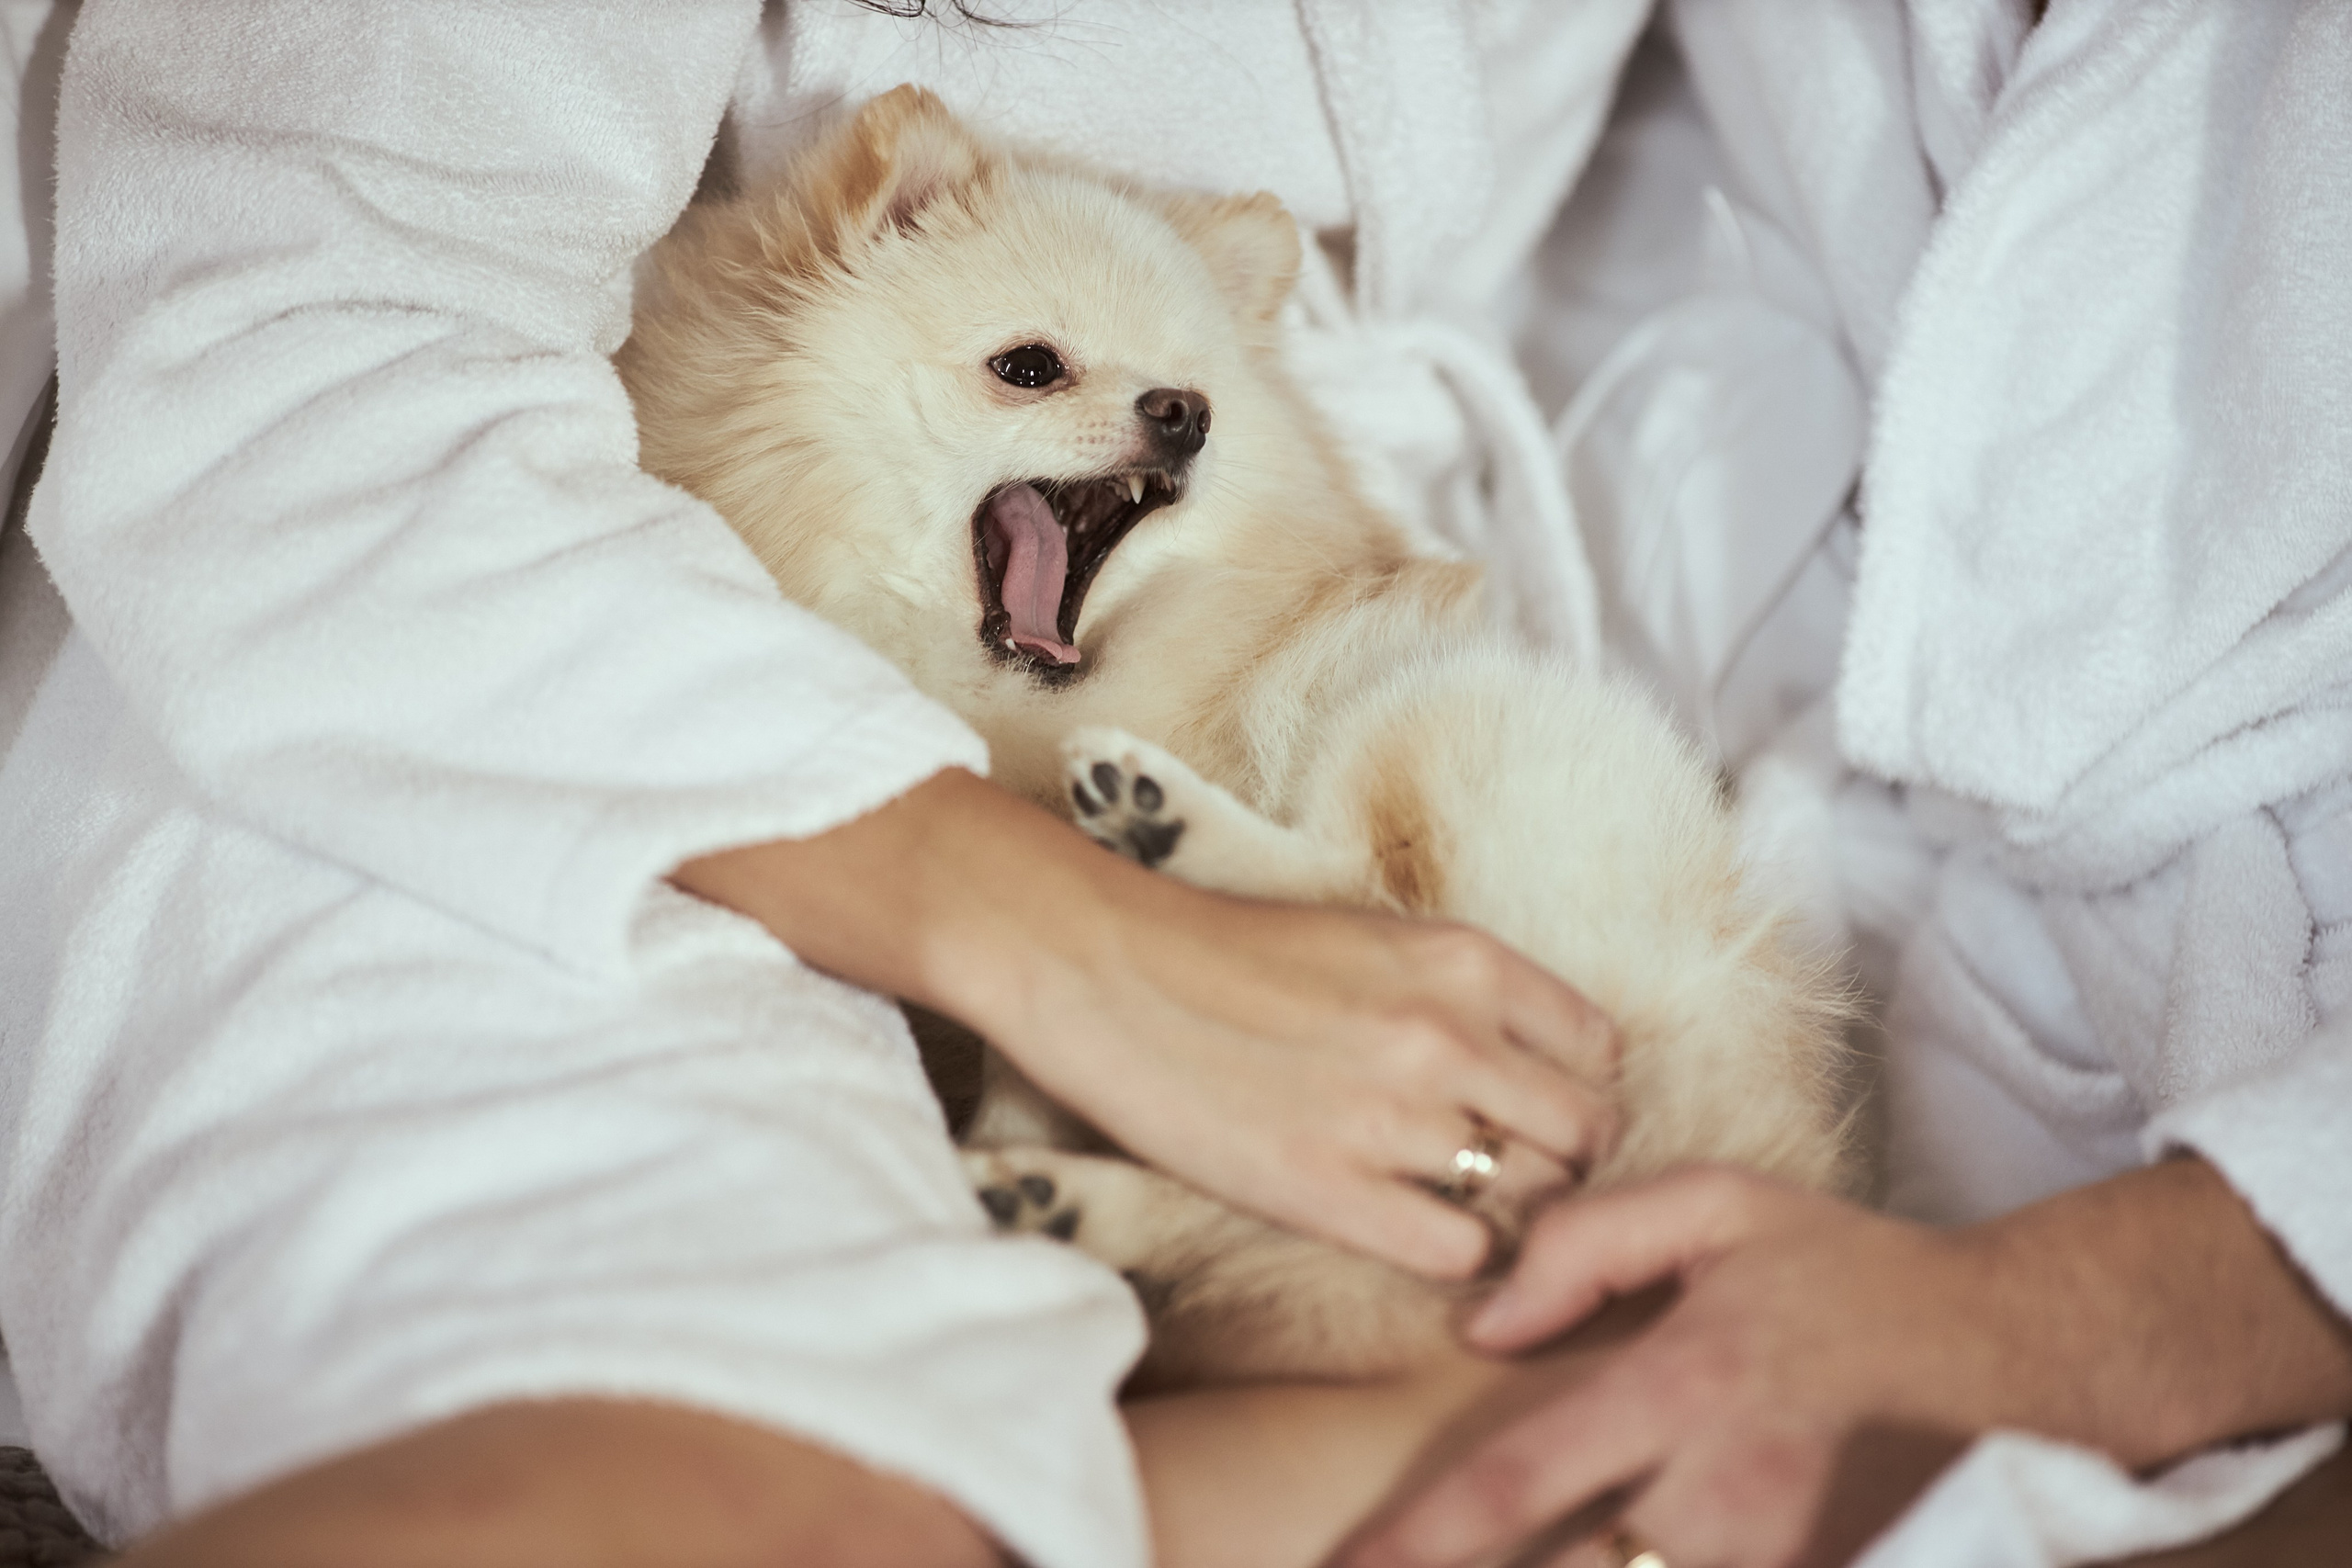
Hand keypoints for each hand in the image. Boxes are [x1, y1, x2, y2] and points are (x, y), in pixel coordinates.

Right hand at [676, 768, 1618, 1277]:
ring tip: (1452, 1203)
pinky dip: (1454, 1254)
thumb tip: (1529, 1062)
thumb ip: (1460, 992)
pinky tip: (1406, 1228)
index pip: (1599, 1052)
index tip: (1535, 1111)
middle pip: (1585, 1134)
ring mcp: (1394, 1116)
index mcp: (1465, 960)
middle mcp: (1449, 1034)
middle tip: (1506, 1173)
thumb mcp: (1372, 938)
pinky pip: (1461, 1253)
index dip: (1574, 1090)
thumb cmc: (1225, 950)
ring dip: (1509, 1213)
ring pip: (1536, 1200)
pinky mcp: (1330, 1189)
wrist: (1101, 965)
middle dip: (1559, 1161)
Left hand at [1338, 1160, 2351, 1567]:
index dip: (1417, 1539)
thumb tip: (1481, 1322)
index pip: (1519, 1481)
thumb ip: (1590, 1243)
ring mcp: (1780, 1555)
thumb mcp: (1723, 1206)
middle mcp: (1725, 1495)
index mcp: (1682, 1388)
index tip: (1341, 1566)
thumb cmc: (1852, 1275)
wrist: (2023, 1352)